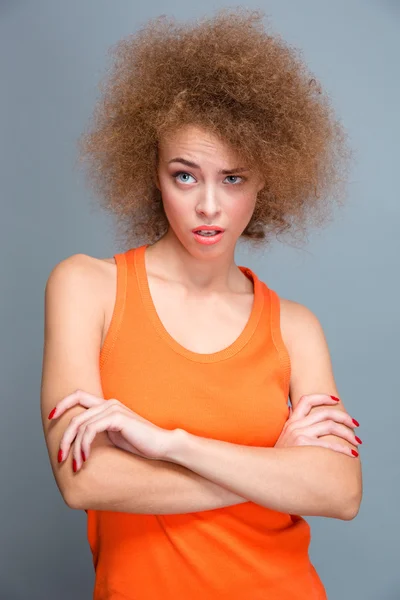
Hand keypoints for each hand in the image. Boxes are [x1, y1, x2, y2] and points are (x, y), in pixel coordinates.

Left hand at [48, 389, 174, 471]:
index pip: (79, 395)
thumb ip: (98, 433)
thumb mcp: (114, 438)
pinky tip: (84, 459)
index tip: (51, 417)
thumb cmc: (140, 444)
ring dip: (74, 447)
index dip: (63, 403)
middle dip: (64, 436)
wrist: (162, 446)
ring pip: (80, 424)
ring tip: (75, 465)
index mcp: (108, 405)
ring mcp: (113, 409)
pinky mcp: (117, 418)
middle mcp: (109, 404)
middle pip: (75, 413)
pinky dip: (83, 446)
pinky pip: (90, 430)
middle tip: (60, 456)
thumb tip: (78, 442)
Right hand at [274, 393, 360, 457]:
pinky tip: (352, 454)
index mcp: (290, 421)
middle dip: (344, 417)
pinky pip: (329, 445)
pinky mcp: (303, 445)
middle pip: (325, 413)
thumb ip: (288, 425)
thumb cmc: (275, 459)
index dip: (322, 397)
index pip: (306, 400)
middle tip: (355, 424)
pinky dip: (344, 449)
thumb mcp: (280, 438)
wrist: (263, 472)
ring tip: (357, 441)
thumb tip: (291, 411)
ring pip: (331, 426)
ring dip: (348, 433)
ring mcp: (298, 434)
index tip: (336, 399)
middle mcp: (295, 425)